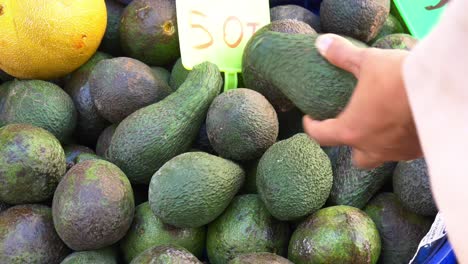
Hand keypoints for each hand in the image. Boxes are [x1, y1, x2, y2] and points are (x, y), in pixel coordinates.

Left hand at [303, 34, 422, 167]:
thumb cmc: (399, 78)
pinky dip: (400, 140)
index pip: (321, 136)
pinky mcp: (419, 150)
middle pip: (357, 158)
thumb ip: (342, 56)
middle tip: (353, 126)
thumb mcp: (367, 62)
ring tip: (382, 123)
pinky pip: (404, 150)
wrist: (444, 89)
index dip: (312, 127)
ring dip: (377, 143)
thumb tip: (322, 44)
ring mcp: (397, 151)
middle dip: (352, 145)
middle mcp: (372, 147)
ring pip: (382, 156)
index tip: (311, 118)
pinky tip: (406, 123)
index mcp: (352, 129)